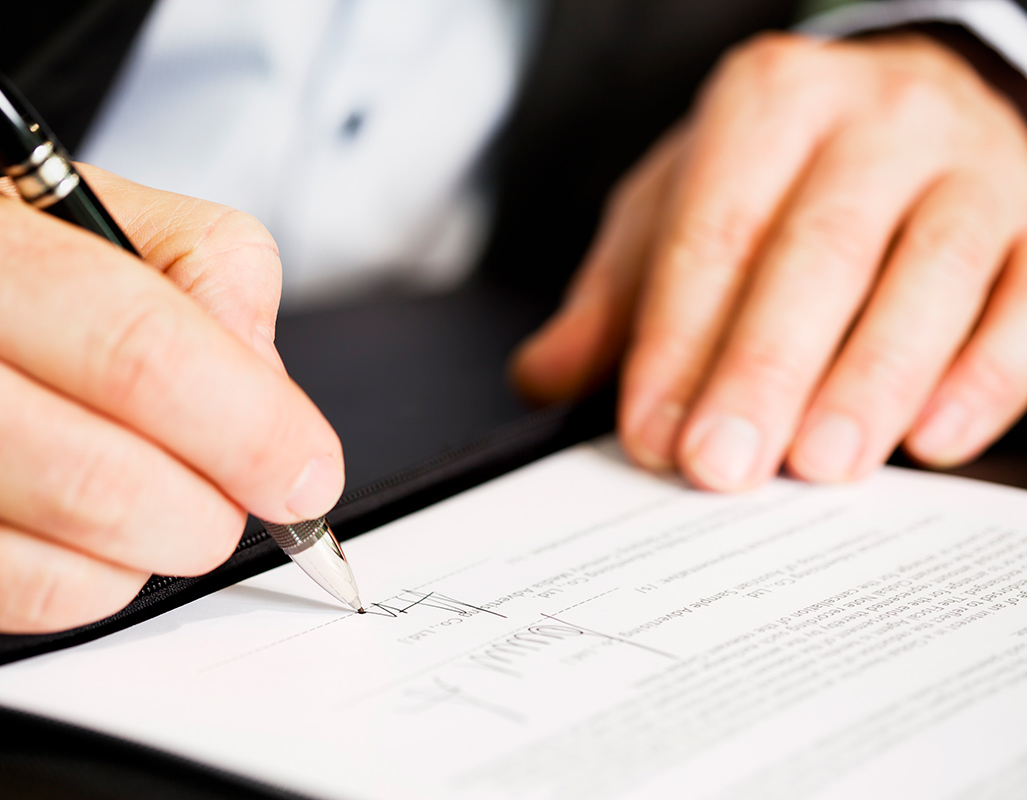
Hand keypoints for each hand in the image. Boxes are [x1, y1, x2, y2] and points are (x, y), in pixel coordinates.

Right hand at [0, 167, 342, 665]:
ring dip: (161, 548)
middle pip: (115, 483)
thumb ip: (199, 266)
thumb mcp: (69, 216)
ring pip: (78, 569)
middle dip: (222, 504)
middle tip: (250, 489)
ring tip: (158, 495)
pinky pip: (27, 615)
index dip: (254, 425)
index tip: (306, 466)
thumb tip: (269, 388)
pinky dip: (96, 587)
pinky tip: (85, 535)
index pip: (142, 356)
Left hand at [513, 32, 1026, 490]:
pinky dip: (985, 374)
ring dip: (870, 381)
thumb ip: (616, 296)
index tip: (653, 434)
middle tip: (722, 465)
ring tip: (819, 465)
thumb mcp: (680, 206)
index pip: (714, 234)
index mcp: (768, 106)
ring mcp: (972, 163)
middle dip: (764, 369)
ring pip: (928, 275)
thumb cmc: (783, 173)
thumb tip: (543, 377)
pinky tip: (934, 438)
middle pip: (817, 252)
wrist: (915, 103)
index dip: (677, 342)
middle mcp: (876, 119)